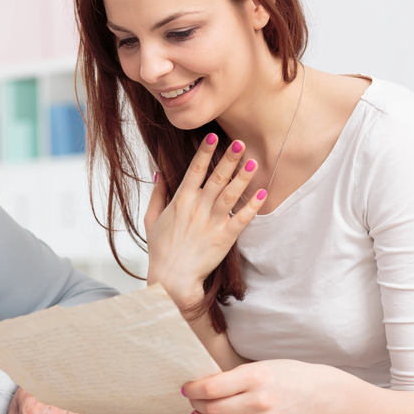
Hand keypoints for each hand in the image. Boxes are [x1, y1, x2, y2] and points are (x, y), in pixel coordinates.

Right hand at [145, 134, 266, 306]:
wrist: (172, 278)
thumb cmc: (160, 250)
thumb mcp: (151, 219)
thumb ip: (157, 194)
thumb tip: (159, 173)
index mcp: (180, 200)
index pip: (195, 169)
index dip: (205, 151)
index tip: (212, 135)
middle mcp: (197, 208)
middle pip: (216, 177)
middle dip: (228, 158)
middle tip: (240, 142)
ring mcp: (212, 222)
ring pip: (230, 194)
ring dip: (242, 177)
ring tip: (253, 162)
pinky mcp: (224, 238)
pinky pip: (241, 218)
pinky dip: (252, 206)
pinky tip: (262, 193)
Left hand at [183, 359, 328, 413]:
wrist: (317, 393)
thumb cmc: (283, 376)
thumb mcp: (257, 367)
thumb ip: (231, 378)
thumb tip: (200, 388)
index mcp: (254, 377)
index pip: (211, 388)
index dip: (193, 390)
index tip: (187, 389)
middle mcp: (260, 401)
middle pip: (213, 409)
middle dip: (196, 405)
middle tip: (193, 401)